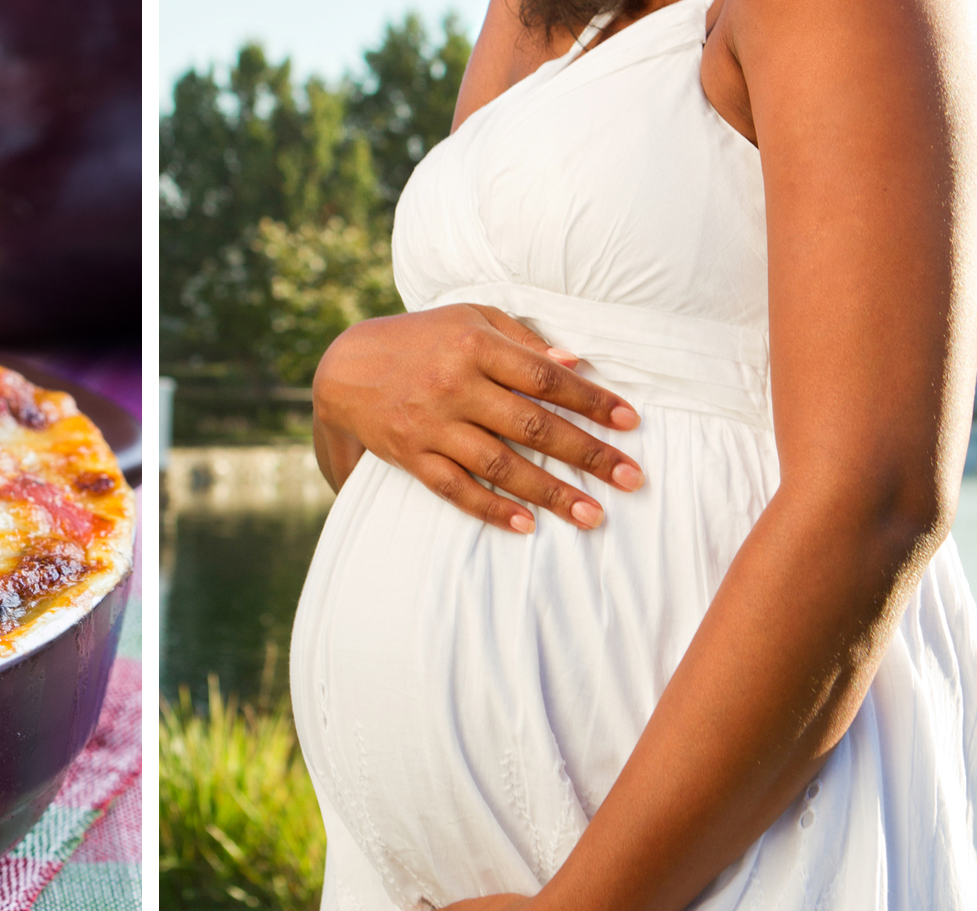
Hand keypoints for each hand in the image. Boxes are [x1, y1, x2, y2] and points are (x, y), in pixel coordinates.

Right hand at [311, 304, 644, 531]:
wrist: (345, 368)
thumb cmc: (420, 338)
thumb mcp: (469, 318)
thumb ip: (521, 340)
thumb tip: (575, 364)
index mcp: (474, 344)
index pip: (545, 377)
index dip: (591, 400)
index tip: (629, 423)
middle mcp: (455, 386)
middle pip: (532, 425)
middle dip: (587, 454)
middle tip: (632, 478)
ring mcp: (431, 425)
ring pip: (499, 464)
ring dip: (549, 492)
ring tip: (592, 515)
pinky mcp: (411, 455)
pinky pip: (455, 488)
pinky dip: (490, 509)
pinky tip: (526, 525)